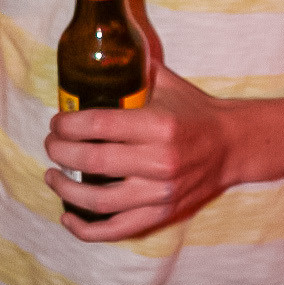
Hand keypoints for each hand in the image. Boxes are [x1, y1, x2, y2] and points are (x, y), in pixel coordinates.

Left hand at [44, 63, 234, 240]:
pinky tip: (68, 216)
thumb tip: (96, 56)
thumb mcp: (166, 83)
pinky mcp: (162, 214)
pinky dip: (88, 228)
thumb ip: (133, 70)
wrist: (233, 145)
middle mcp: (159, 161)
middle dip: (60, 152)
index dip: (68, 124)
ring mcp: (160, 192)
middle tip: (50, 144)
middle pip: (93, 160)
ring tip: (52, 176)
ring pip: (100, 199)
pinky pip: (118, 229)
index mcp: (157, 125)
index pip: (98, 124)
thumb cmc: (195, 111)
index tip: (56, 123)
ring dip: (67, 189)